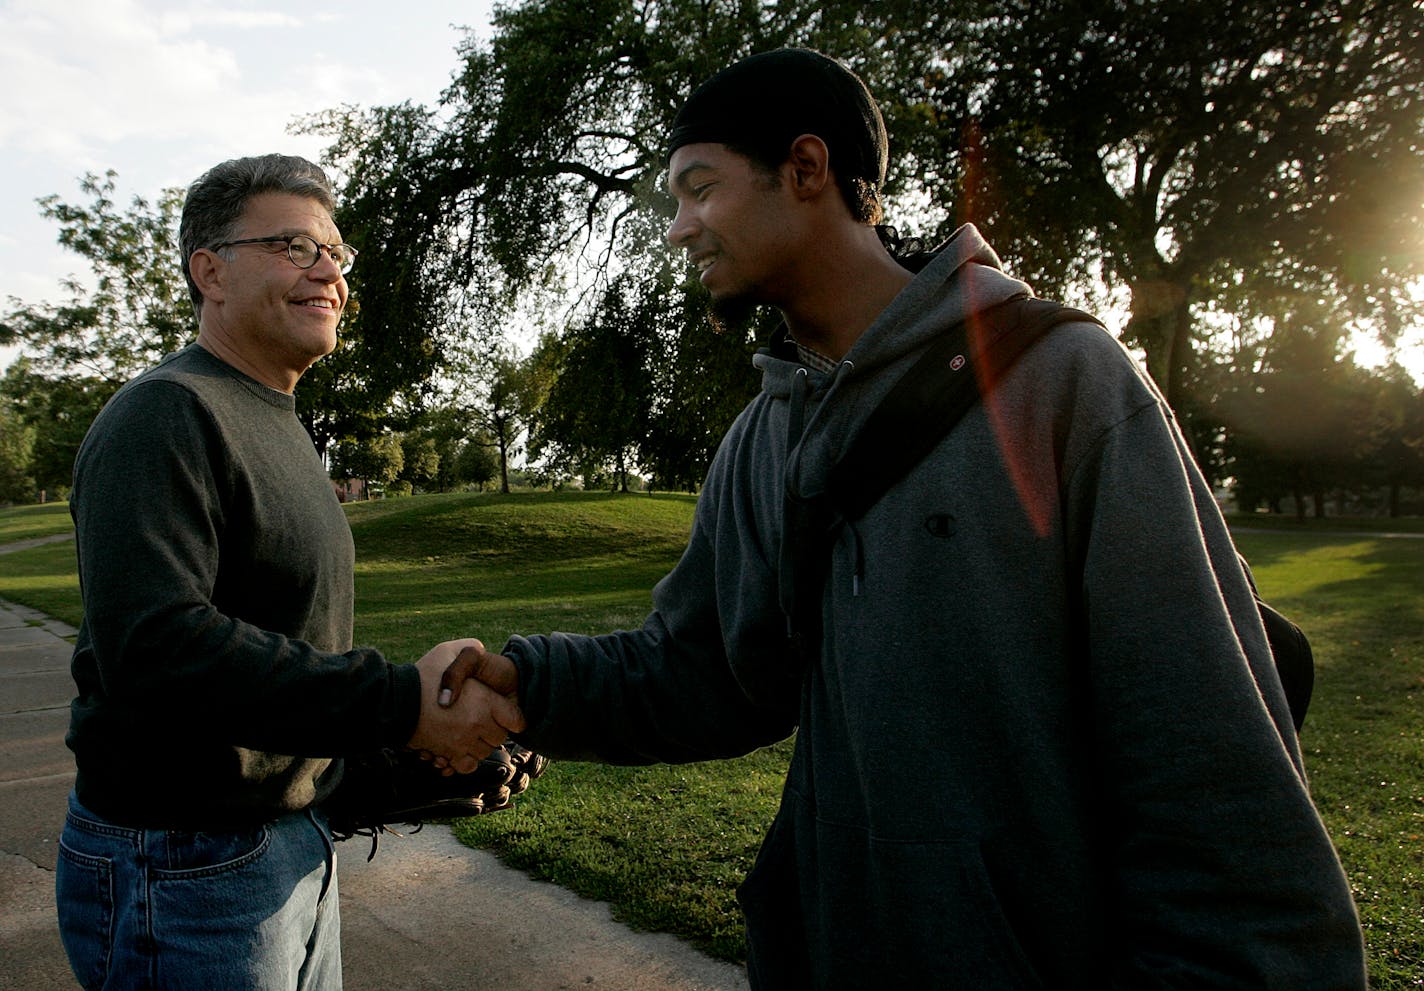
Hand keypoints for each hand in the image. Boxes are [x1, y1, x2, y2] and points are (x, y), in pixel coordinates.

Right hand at [407, 639, 524, 773]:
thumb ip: (472, 648)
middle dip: (495, 729)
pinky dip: (467, 759)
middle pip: (500, 737)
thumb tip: (483, 651)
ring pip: (485, 752)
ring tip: (470, 731)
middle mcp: (477, 724)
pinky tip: (461, 747)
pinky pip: (468, 765)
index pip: (517, 720)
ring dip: (481, 744)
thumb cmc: (423, 675)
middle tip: (483, 719)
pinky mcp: (448, 754)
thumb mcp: (450, 651)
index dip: (513, 716)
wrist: (396, 700)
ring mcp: (463, 742)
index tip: (506, 713)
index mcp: (485, 701)